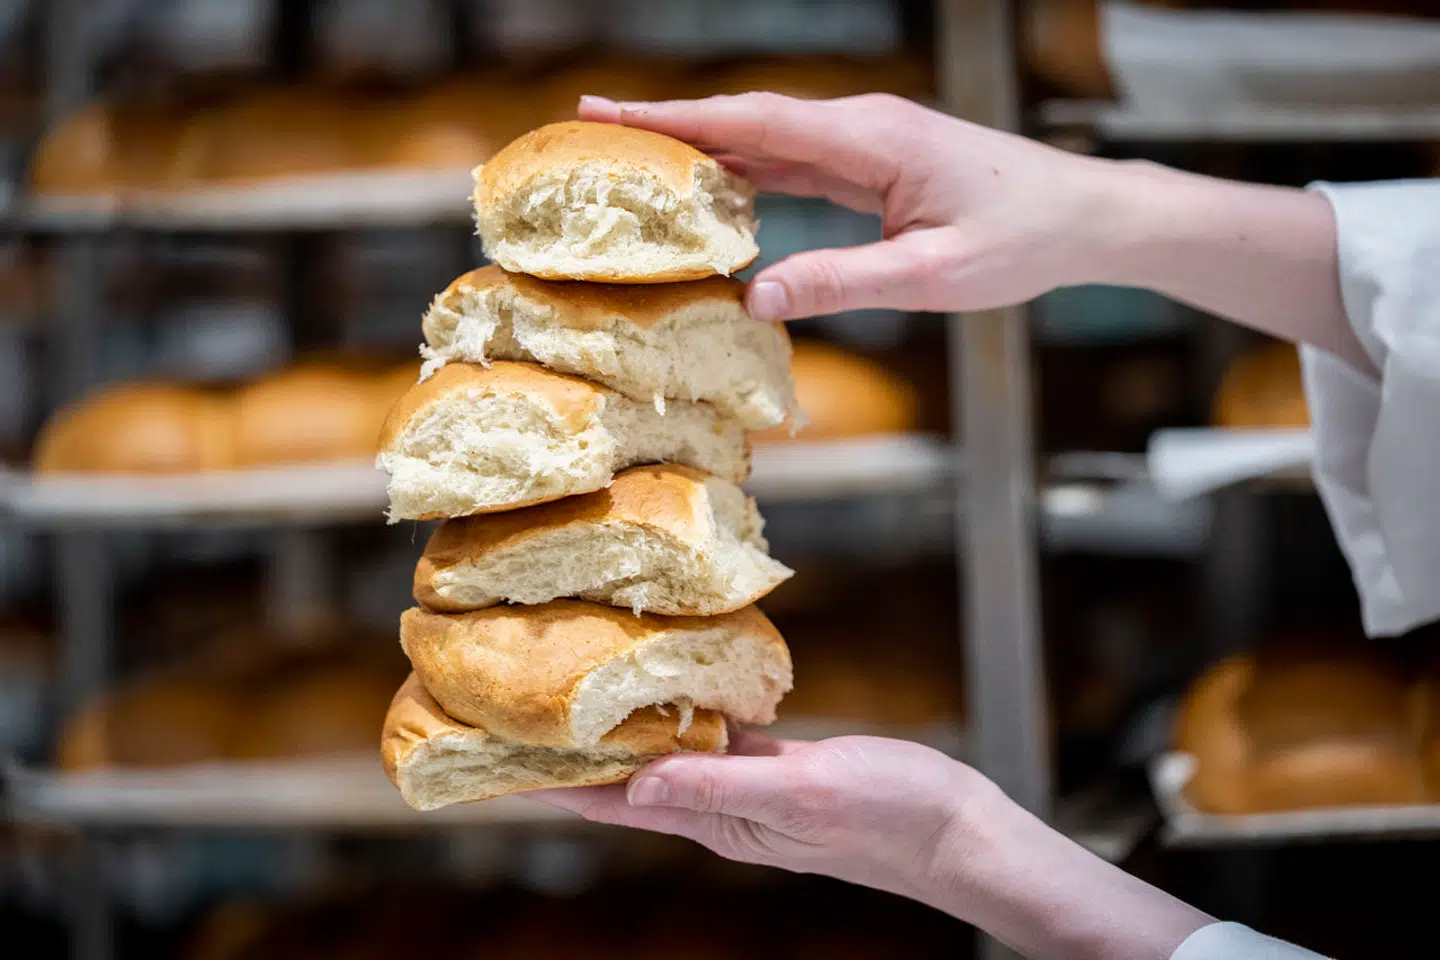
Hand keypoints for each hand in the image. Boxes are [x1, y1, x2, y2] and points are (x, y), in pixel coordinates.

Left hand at [529, 727, 1212, 959]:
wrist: (958, 831)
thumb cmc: (891, 815)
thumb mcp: (806, 795)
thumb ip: (722, 787)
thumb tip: (637, 786)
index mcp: (715, 817)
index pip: (607, 800)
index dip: (542, 782)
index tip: (482, 760)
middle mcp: (717, 805)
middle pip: (617, 779)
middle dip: (560, 753)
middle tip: (502, 716)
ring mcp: (746, 786)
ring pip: (657, 755)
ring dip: (608, 732)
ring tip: (560, 696)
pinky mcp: (776, 766)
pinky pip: (706, 738)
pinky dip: (672, 715)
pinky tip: (663, 689)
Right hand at [579, 92, 1111, 322]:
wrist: (1084, 217)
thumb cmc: (1020, 241)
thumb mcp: (929, 277)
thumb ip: (839, 283)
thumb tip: (752, 299)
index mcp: (870, 139)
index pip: (753, 122)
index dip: (676, 120)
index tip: (608, 112)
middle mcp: (863, 127)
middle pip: (748, 119)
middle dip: (670, 124)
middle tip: (594, 126)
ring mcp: (869, 142)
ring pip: (769, 138)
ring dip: (705, 146)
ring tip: (637, 158)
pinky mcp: (877, 164)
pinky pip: (797, 162)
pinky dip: (749, 170)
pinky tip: (716, 189)